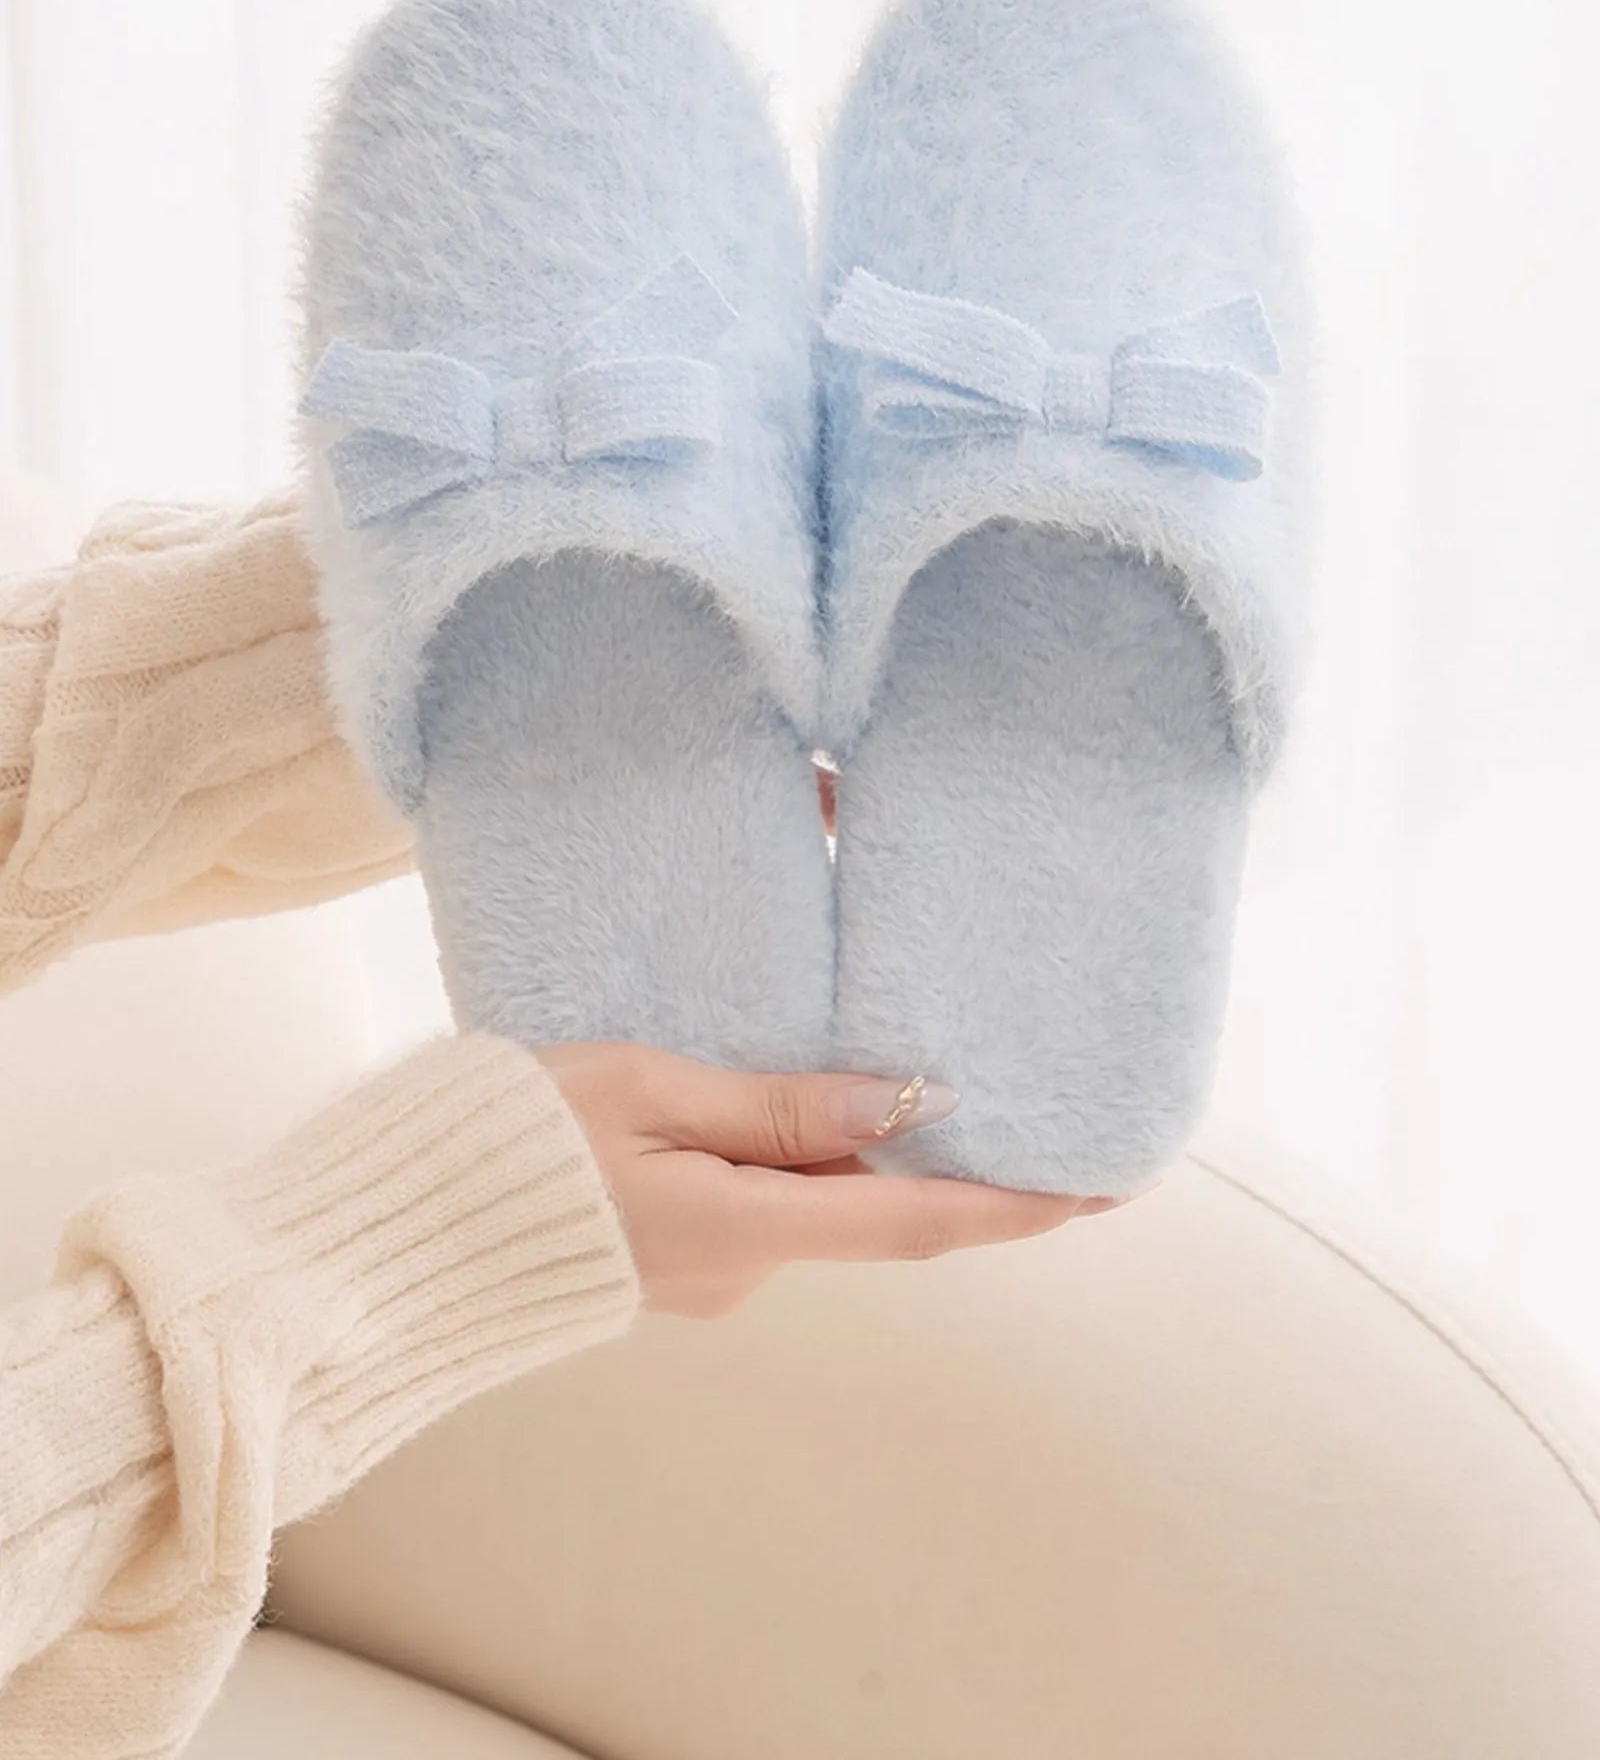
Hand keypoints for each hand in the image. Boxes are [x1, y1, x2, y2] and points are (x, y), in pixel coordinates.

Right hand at [536, 1041, 1098, 1318]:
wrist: (397, 1236)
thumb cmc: (511, 1144)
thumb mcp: (648, 1090)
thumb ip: (781, 1104)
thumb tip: (907, 1102)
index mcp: (745, 1228)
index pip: (916, 1220)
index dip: (1014, 1207)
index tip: (1102, 1192)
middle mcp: (742, 1273)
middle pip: (869, 1208)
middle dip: (939, 1165)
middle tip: (1015, 1106)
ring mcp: (704, 1278)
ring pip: (807, 1203)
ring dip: (844, 1151)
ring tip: (866, 1067)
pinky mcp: (669, 1266)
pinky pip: (757, 1208)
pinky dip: (785, 1163)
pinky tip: (763, 1107)